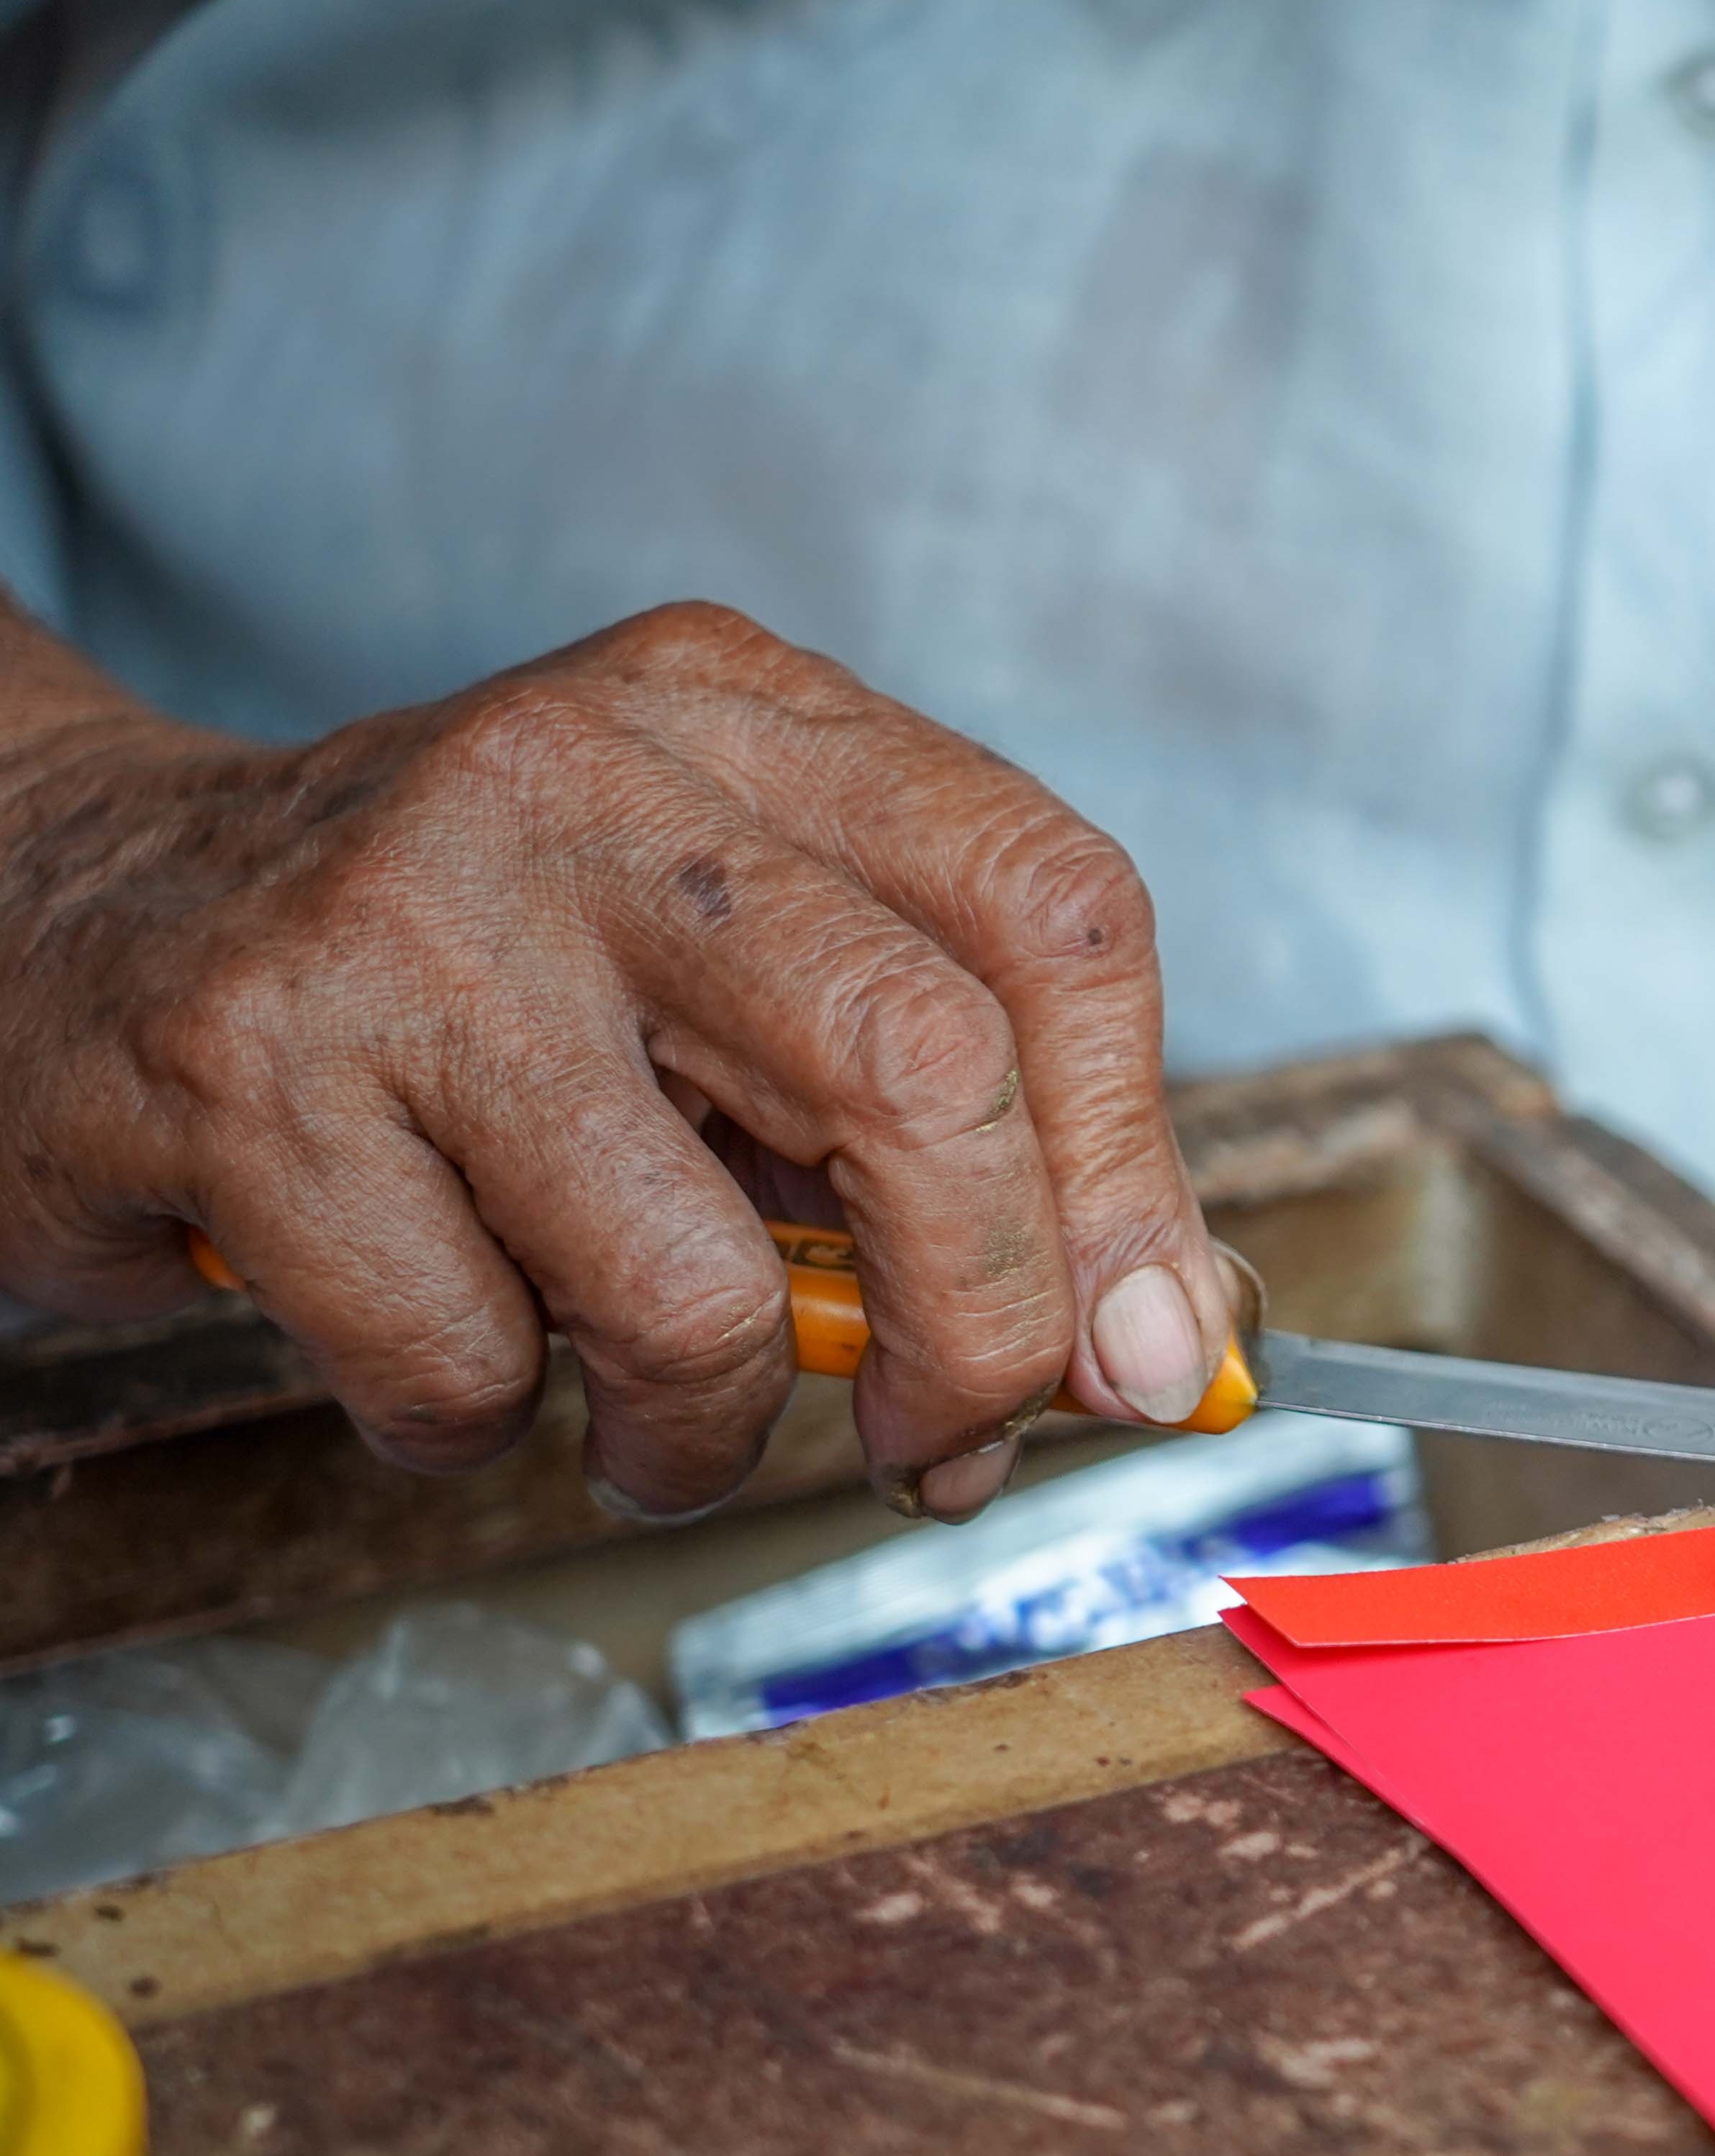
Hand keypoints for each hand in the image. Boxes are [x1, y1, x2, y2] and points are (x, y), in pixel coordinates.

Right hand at [0, 600, 1231, 1520]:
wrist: (63, 913)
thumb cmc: (459, 988)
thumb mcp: (726, 982)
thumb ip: (950, 1129)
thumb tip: (1164, 1346)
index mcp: (749, 719)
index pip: (1056, 918)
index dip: (1133, 1169)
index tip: (1146, 1349)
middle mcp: (591, 776)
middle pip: (928, 1077)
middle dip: (979, 1327)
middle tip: (940, 1436)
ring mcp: (408, 915)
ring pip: (697, 1278)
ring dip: (704, 1427)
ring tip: (646, 1409)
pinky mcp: (244, 1070)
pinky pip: (467, 1358)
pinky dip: (477, 1422)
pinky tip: (437, 1342)